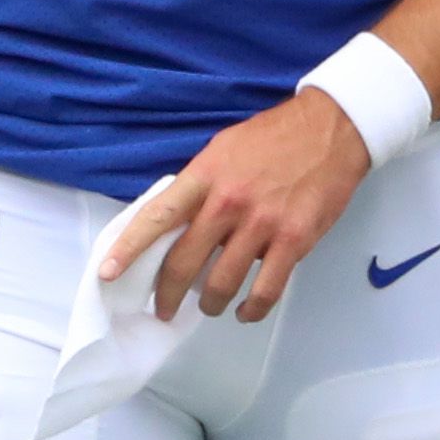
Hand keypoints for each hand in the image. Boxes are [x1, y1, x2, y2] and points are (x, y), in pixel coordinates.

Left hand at [98, 93, 371, 323]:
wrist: (331, 128)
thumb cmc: (274, 138)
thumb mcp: (223, 150)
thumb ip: (198, 186)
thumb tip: (174, 223)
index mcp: (205, 176)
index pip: (157, 217)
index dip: (128, 249)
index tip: (107, 273)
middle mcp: (228, 202)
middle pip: (184, 262)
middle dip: (167, 294)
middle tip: (162, 308)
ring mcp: (262, 224)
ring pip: (222, 283)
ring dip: (210, 303)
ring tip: (209, 306)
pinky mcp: (294, 240)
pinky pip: (265, 290)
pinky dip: (251, 309)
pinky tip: (245, 311)